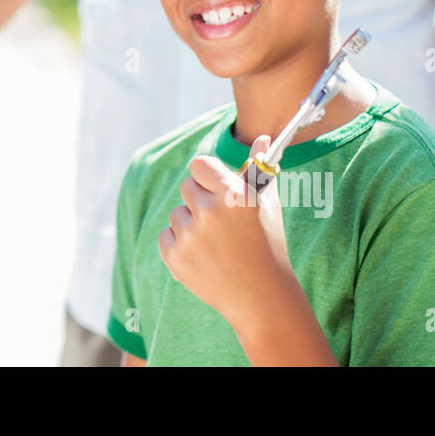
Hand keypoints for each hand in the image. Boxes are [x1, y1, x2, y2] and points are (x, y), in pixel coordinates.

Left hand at [158, 134, 291, 325]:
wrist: (261, 296)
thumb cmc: (268, 244)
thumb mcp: (267, 203)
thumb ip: (260, 167)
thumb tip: (263, 139)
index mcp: (233, 193)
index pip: (199, 165)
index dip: (207, 176)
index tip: (214, 186)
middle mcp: (209, 212)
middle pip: (187, 187)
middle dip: (200, 200)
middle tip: (220, 221)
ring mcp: (190, 236)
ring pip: (177, 214)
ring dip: (191, 224)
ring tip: (216, 244)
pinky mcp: (175, 257)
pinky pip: (166, 235)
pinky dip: (179, 244)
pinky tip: (204, 256)